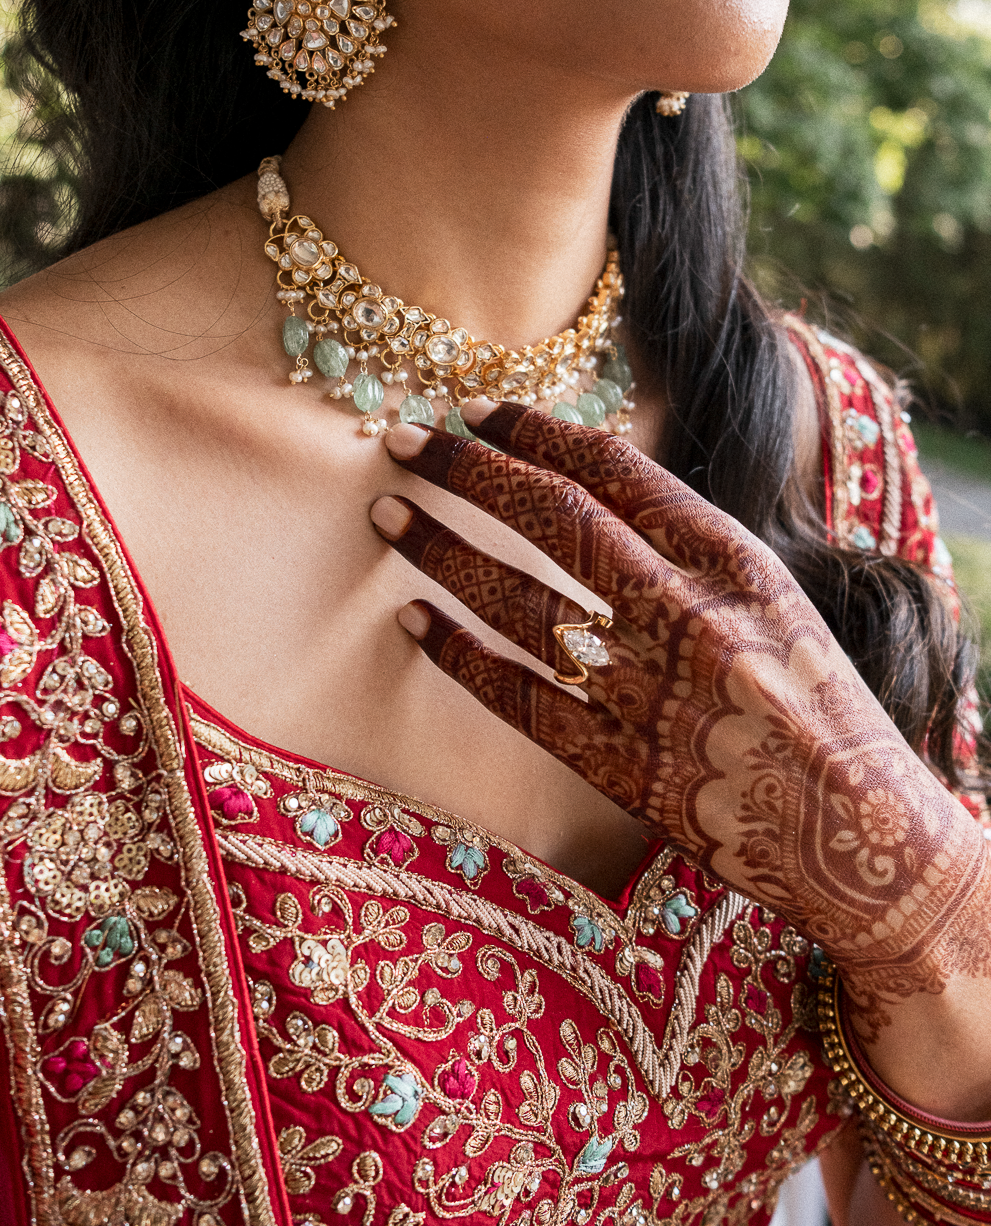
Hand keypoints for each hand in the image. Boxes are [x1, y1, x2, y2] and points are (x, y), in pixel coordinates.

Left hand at [373, 401, 990, 1034]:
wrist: (863, 840)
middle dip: (468, 472)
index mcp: (734, 563)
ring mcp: (651, 693)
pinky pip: (521, 699)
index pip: (616, 471)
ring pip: (522, 603)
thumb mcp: (774, 602)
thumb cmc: (819, 709)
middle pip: (554, 521)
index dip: (537, 433)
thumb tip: (590, 495)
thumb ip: (690, 552)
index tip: (479, 412)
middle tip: (404, 441)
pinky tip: (413, 622)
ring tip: (390, 516)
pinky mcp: (622, 768)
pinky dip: (461, 656)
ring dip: (445, 552)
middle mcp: (689, 615)